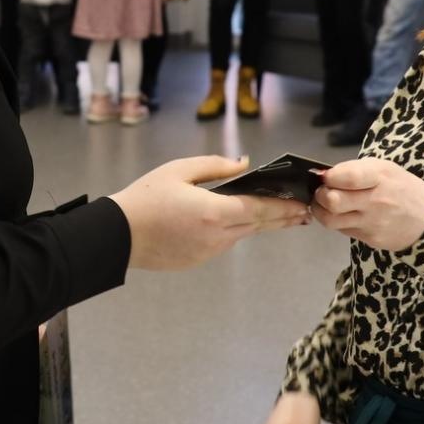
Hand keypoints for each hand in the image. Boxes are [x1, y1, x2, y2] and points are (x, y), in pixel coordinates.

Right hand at [108, 155, 311, 270]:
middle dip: (283, 218)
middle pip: (258, 225)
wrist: (118, 236)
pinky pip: (224, 243)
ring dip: (261, 225)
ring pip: (242, 235)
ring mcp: (208, 252)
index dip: (284, 206)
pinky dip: (236, 231)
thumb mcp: (178, 170)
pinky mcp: (198, 260)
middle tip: (305, 214)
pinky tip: (239, 223)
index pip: (260, 208)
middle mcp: (217, 236)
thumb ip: (215, 166)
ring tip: (281, 217)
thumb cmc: (145, 198)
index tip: (304, 203)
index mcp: (214, 211)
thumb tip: (244, 163)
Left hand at [310, 158, 423, 252]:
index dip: (330, 177)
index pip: (349, 177)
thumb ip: (355, 170)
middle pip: (333, 201)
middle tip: (321, 192)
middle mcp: (375, 201)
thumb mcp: (384, 169)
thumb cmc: (402, 188)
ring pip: (331, 220)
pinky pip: (342, 230)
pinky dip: (336, 222)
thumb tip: (325, 175)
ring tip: (324, 204)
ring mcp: (372, 223)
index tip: (325, 176)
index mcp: (380, 177)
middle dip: (320, 195)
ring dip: (321, 211)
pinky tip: (342, 214)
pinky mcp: (370, 240)